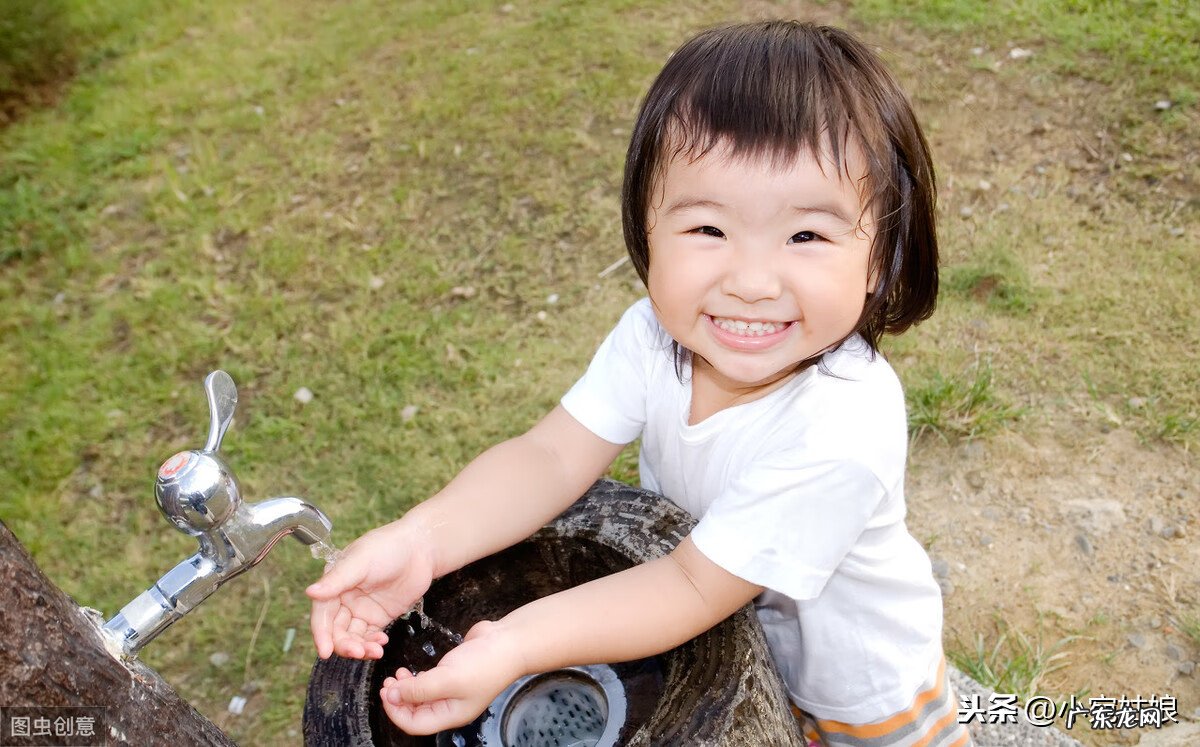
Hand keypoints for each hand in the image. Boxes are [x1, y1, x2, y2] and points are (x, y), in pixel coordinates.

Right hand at [306, 519, 435, 659]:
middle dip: (344, 644)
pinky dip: (373, 643)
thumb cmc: (388, 547)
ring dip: (360, 647)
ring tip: (375, 650)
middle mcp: (344, 598)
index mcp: (334, 583)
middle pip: (336, 630)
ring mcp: (362, 609)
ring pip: (352, 636)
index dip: (322, 634)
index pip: (322, 613)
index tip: (325, 651)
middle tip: (357, 652)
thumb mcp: (360, 561)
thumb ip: (336, 580)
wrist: (421, 548)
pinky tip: (382, 643)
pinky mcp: (379, 616)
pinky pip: (370, 636)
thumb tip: (310, 592)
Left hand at [379, 620, 524, 734]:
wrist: (509, 642)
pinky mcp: (454, 672)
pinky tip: (411, 670)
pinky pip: (429, 682)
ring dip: (406, 688)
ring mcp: (453, 689)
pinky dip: (416, 678)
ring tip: (397, 674)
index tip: (386, 693)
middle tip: (387, 682)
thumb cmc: (485, 664)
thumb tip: (392, 695)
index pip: (415, 724)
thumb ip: (418, 690)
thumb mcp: (447, 679)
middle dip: (398, 699)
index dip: (396, 712)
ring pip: (421, 696)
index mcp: (451, 714)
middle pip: (416, 712)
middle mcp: (451, 705)